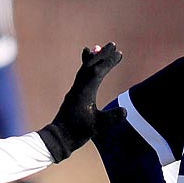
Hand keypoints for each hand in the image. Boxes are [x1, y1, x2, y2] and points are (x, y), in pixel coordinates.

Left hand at [37, 43, 123, 160]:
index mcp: (85, 92)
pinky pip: (81, 77)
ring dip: (92, 59)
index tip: (119, 53)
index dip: (109, 62)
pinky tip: (88, 68)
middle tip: (112, 44)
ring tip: (96, 48)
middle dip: (102, 55)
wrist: (58, 138)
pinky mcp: (74, 96)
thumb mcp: (98, 126)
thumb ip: (111, 118)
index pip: (98, 72)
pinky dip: (85, 68)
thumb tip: (125, 111)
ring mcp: (75, 91)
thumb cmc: (77, 132)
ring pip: (84, 70)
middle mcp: (79, 88)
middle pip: (91, 66)